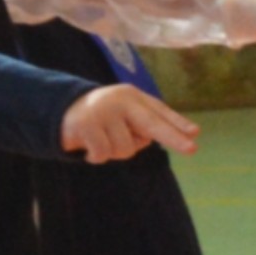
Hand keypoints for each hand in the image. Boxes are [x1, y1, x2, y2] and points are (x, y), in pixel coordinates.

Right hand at [62, 83, 197, 162]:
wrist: (60, 110)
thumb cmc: (102, 117)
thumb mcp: (124, 114)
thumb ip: (144, 123)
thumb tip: (164, 138)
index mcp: (133, 96)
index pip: (159, 111)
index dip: (177, 123)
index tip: (195, 133)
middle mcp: (120, 101)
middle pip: (151, 124)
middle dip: (173, 138)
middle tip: (192, 149)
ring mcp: (103, 112)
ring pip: (125, 149)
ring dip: (115, 153)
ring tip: (103, 141)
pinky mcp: (86, 125)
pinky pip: (104, 154)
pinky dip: (97, 157)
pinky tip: (89, 150)